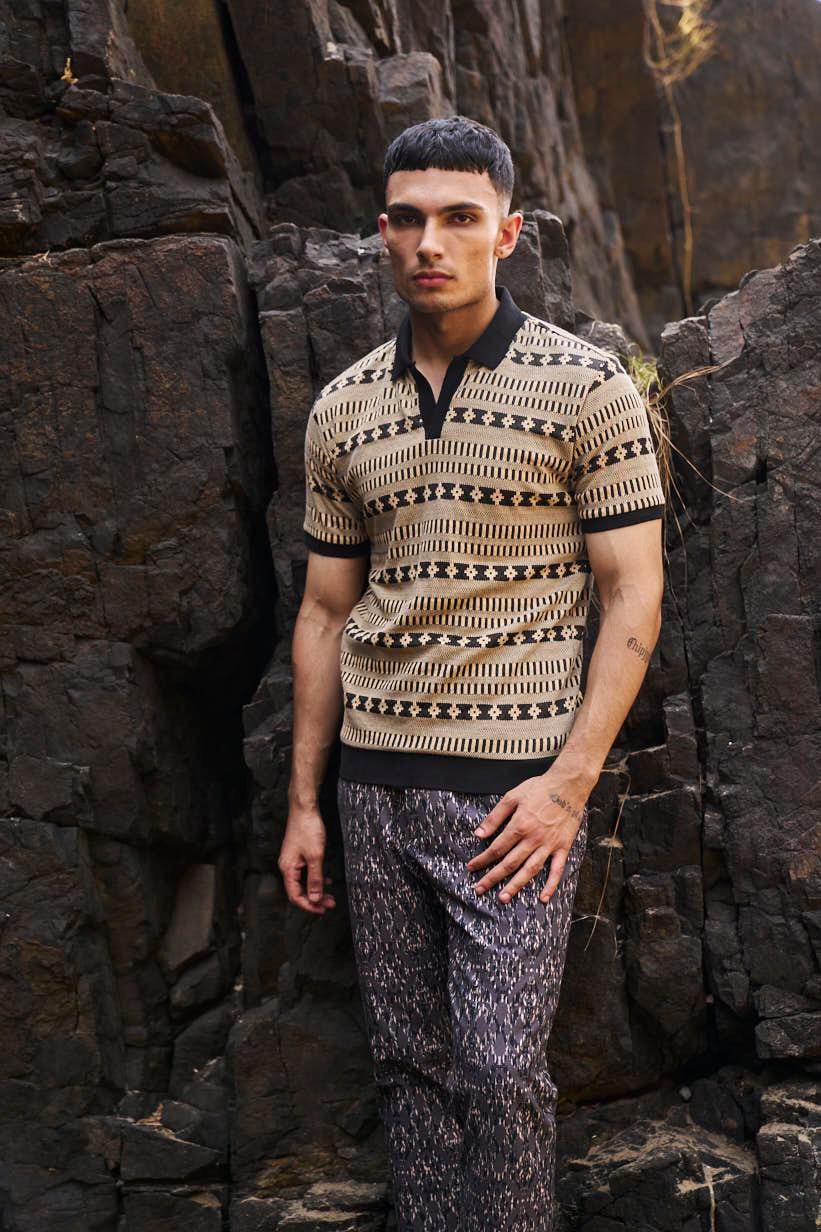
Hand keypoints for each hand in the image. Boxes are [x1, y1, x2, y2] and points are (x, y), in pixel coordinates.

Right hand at [278, 805, 336, 914]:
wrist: (304, 808)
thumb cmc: (308, 828)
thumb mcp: (315, 856)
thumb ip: (315, 879)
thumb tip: (314, 898)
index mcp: (288, 868)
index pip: (295, 896)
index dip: (309, 905)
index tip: (322, 909)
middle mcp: (287, 866)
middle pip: (299, 891)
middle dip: (315, 899)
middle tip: (330, 904)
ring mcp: (293, 860)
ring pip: (304, 882)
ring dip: (317, 890)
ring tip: (331, 895)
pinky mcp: (299, 855)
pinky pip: (306, 873)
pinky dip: (316, 879)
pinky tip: (326, 880)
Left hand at [465, 776, 588, 903]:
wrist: (569, 784)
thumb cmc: (539, 788)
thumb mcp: (512, 796)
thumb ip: (495, 817)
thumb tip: (478, 834)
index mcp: (519, 824)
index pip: (496, 848)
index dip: (482, 859)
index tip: (471, 867)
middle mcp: (533, 838)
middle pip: (509, 863)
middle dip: (492, 877)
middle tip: (479, 889)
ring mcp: (549, 844)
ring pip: (529, 870)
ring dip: (515, 886)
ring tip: (503, 898)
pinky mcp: (563, 847)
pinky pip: (557, 870)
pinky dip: (551, 885)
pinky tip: (543, 898)